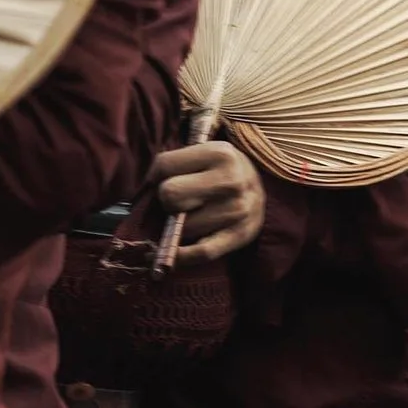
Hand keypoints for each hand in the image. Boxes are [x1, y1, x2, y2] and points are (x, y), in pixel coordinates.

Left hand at [150, 139, 265, 266]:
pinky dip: (182, 256)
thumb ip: (174, 163)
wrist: (262, 189)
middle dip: (169, 200)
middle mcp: (231, 180)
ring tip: (195, 215)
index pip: (163, 165)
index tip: (167, 178)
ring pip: (181, 226)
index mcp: (220, 153)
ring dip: (181, 225)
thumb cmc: (224, 170)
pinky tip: (173, 251)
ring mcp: (237, 211)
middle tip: (182, 199)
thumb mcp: (206, 152)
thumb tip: (144, 189)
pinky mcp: (239, 236)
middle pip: (169, 195)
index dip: (158, 174)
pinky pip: (200, 253)